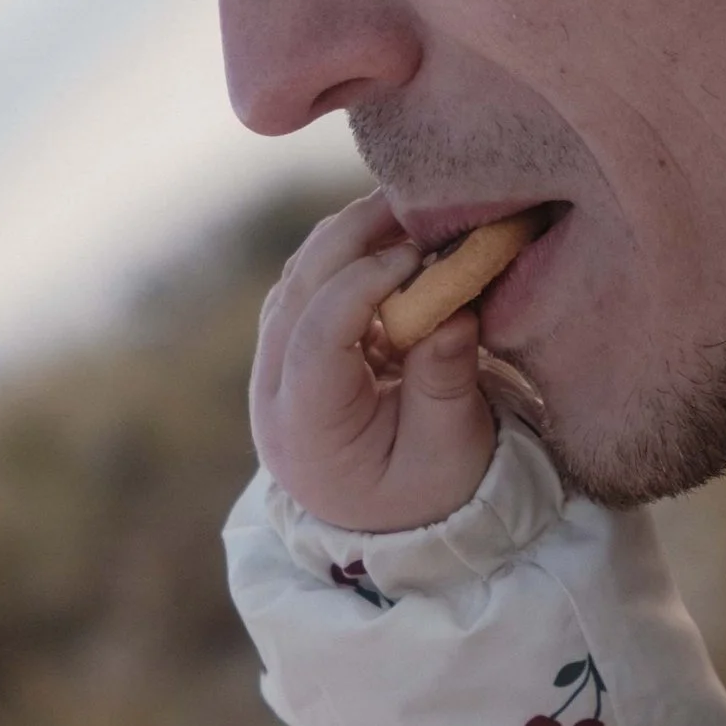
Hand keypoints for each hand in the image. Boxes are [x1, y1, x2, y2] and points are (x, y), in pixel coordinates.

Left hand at [250, 194, 500, 532]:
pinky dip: (346, 254)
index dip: (364, 284)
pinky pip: (308, 285)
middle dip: (351, 237)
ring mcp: (272, 367)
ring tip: (410, 209)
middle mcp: (272, 394)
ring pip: (296, 280)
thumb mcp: (450, 452)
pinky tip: (393, 237)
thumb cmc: (429, 495)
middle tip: (414, 200)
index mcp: (305, 431)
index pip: (316, 339)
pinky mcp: (290, 346)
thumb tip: (454, 309)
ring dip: (348, 237)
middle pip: (295, 293)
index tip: (421, 255)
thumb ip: (446, 383)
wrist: (389, 525)